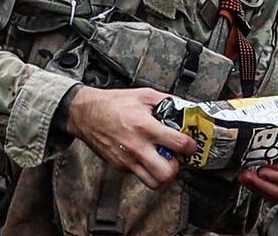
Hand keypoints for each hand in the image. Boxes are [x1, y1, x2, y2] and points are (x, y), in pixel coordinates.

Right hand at [67, 86, 196, 189]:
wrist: (86, 113)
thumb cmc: (113, 104)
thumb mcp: (145, 95)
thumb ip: (167, 102)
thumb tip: (184, 108)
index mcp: (146, 127)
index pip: (179, 145)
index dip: (191, 146)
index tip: (191, 144)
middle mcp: (137, 147)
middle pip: (167, 173)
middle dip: (177, 167)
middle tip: (177, 157)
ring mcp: (127, 160)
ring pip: (154, 182)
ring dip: (163, 174)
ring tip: (164, 160)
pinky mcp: (120, 166)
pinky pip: (140, 175)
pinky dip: (148, 169)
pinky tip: (148, 156)